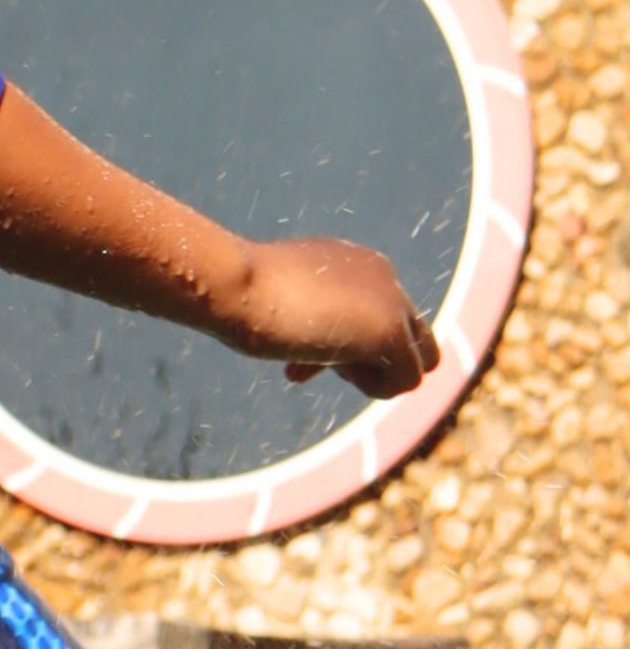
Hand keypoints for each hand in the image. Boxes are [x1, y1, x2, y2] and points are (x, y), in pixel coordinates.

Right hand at [216, 237, 436, 399]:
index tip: (293, 356)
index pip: (371, 313)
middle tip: (308, 364)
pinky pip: (407, 379)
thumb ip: (310, 311)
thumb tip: (317, 344)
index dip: (337, 342)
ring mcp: (392, 300)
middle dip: (363, 358)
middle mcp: (383, 274)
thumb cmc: (236, 291)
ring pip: (417, 358)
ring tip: (316, 362)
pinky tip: (327, 365)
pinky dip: (371, 386)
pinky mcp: (390, 331)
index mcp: (355, 262)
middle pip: (404, 336)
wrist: (231, 283)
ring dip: (369, 373)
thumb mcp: (279, 297)